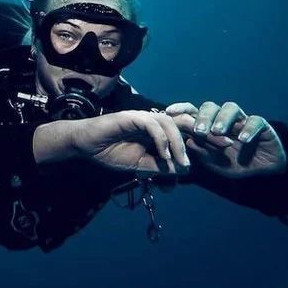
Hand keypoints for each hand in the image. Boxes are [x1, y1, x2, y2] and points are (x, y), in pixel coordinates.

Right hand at [73, 110, 191, 175]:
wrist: (85, 146)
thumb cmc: (110, 153)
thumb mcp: (141, 165)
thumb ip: (161, 166)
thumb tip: (184, 169)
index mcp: (155, 130)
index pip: (180, 129)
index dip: (193, 138)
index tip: (202, 157)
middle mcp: (151, 120)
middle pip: (179, 122)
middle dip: (192, 137)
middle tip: (193, 160)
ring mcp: (141, 117)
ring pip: (167, 122)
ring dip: (176, 142)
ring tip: (179, 160)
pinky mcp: (130, 117)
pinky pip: (151, 125)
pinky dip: (161, 139)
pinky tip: (163, 154)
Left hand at [166, 101, 286, 177]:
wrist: (261, 172)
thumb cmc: (233, 162)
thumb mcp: (213, 161)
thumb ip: (200, 151)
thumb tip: (185, 139)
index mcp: (209, 125)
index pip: (193, 111)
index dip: (181, 108)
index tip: (169, 111)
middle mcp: (224, 119)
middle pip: (210, 106)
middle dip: (203, 117)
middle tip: (199, 131)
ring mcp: (242, 120)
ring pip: (230, 108)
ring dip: (222, 119)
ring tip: (218, 132)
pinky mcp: (261, 125)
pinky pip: (255, 121)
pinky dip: (249, 129)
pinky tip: (243, 139)